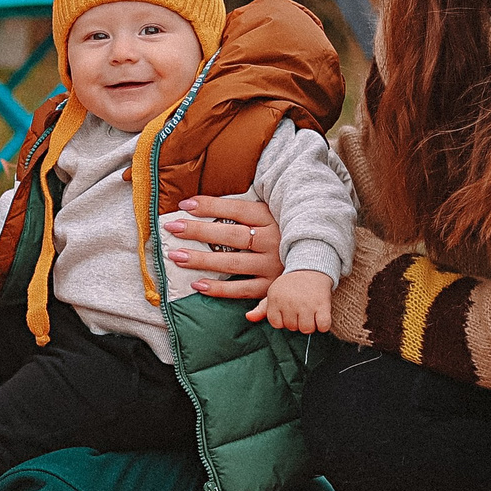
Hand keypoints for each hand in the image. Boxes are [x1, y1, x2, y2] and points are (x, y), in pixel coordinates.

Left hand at [159, 194, 284, 310]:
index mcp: (271, 218)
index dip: (210, 206)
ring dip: (202, 261)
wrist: (317, 258)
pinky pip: (242, 290)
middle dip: (199, 231)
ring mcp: (272, 266)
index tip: (184, 205)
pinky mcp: (271, 287)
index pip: (236, 209)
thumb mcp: (271, 212)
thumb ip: (245, 208)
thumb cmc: (285, 230)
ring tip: (177, 256)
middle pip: (231, 235)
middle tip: (172, 229)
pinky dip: (220, 289)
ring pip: (232, 263)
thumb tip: (207, 201)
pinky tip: (198, 285)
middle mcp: (272, 241)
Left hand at [258, 267, 333, 332]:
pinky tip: (321, 315)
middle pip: (292, 328)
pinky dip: (324, 324)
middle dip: (297, 321)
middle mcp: (289, 302)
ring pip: (307, 329)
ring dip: (311, 324)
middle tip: (301, 307)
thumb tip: (249, 317)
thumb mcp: (274, 293)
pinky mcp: (323, 304)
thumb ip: (262, 308)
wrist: (311, 267)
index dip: (283, 319)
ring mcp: (306, 304)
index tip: (288, 309)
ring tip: (311, 311)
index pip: (276, 324)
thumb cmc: (291, 284)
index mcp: (275, 299)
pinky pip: (323, 326)